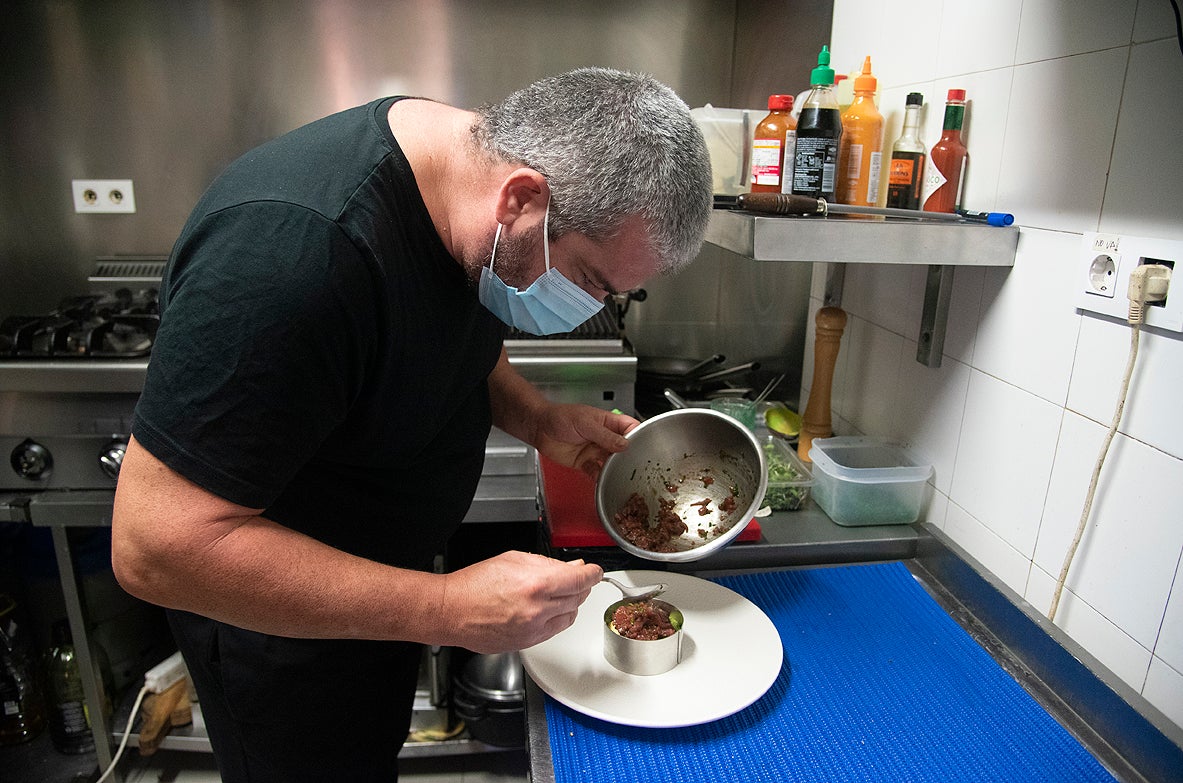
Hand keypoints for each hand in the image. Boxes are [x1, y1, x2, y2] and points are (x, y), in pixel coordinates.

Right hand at [440, 552, 602, 652]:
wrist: (451, 611)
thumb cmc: (474, 585)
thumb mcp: (513, 560)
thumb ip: (546, 564)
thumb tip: (569, 568)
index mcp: (537, 585)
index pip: (581, 581)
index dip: (593, 574)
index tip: (595, 572)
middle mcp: (539, 610)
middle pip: (578, 599)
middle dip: (581, 587)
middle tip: (576, 579)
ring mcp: (534, 630)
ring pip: (569, 617)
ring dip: (571, 604)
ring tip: (561, 594)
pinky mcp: (527, 644)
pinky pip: (553, 631)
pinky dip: (557, 619)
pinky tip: (548, 610)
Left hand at [533, 403, 638, 477]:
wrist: (539, 428)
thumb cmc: (560, 417)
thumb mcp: (585, 423)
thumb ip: (605, 435)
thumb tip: (624, 444)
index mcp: (607, 422)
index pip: (629, 428)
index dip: (637, 436)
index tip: (642, 445)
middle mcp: (603, 438)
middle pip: (623, 448)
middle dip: (628, 456)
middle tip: (632, 464)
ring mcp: (595, 451)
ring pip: (611, 462)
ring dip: (615, 468)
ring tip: (619, 474)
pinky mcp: (585, 463)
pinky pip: (596, 472)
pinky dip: (600, 477)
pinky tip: (603, 479)